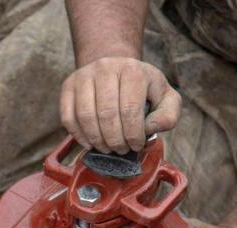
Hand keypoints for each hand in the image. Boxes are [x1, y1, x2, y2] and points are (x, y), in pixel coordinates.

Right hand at [60, 57, 180, 154]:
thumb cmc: (142, 89)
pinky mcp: (68, 85)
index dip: (133, 135)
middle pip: (107, 115)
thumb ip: (168, 115)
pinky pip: (68, 117)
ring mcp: (84, 76)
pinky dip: (79, 136)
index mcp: (133, 70)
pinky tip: (91, 143)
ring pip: (86, 117)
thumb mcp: (165, 98)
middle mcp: (106, 68)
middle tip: (121, 150)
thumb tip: (149, 130)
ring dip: (97, 141)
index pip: (130, 109)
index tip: (136, 146)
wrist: (115, 68)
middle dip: (115, 141)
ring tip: (107, 148)